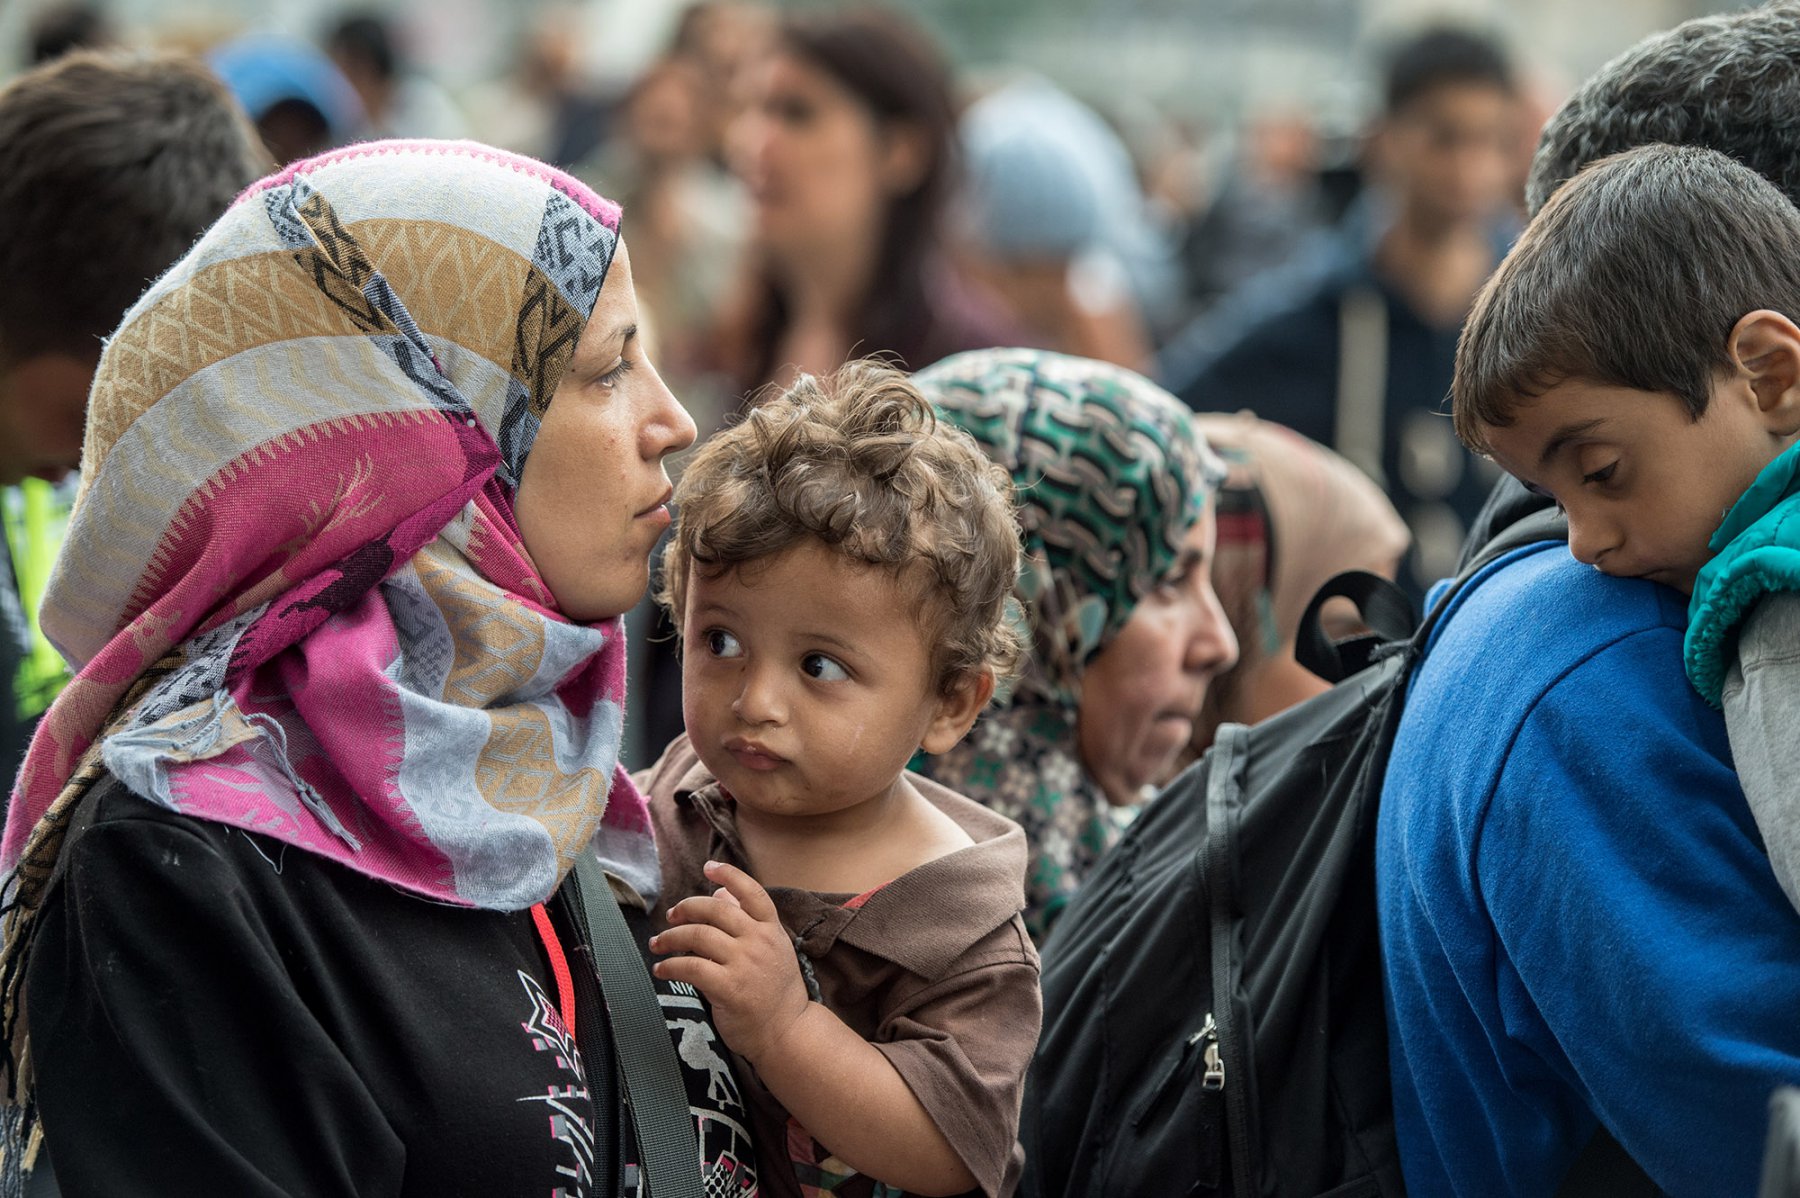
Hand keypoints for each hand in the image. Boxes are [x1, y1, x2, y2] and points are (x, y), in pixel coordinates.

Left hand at [651, 860, 811, 1061]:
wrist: (786, 1031)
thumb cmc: (776, 990)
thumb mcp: (772, 949)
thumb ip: (748, 922)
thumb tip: (719, 894)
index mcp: (771, 929)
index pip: (752, 892)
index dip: (729, 875)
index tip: (709, 868)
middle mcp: (759, 941)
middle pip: (715, 910)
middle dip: (686, 908)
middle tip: (671, 916)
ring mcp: (745, 964)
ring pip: (697, 936)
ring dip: (669, 938)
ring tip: (657, 944)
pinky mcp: (729, 988)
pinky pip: (691, 967)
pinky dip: (670, 966)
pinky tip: (662, 970)